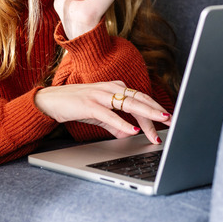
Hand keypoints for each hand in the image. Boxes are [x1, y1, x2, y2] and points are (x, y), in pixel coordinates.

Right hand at [34, 80, 171, 143]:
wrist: (51, 101)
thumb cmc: (76, 105)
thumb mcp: (100, 115)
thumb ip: (114, 124)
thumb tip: (127, 134)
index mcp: (116, 88)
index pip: (141, 98)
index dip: (155, 109)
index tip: (167, 120)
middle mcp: (111, 88)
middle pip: (140, 99)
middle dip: (157, 111)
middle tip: (171, 120)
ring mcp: (101, 95)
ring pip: (129, 104)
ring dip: (146, 115)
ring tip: (159, 123)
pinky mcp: (90, 104)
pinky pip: (110, 115)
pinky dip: (123, 123)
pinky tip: (133, 130)